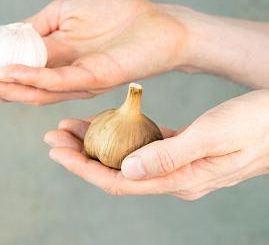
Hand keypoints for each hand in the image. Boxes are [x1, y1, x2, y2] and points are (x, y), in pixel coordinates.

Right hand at [0, 0, 189, 104]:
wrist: (158, 24)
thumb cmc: (115, 16)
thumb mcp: (64, 13)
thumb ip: (34, 28)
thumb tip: (4, 35)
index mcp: (46, 59)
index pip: (4, 66)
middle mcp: (54, 76)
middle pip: (9, 84)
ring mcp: (71, 82)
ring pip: (27, 90)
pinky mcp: (91, 79)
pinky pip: (55, 82)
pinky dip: (29, 78)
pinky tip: (6, 73)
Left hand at [44, 89, 268, 199]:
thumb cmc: (257, 124)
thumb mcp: (214, 136)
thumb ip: (170, 155)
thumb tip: (126, 171)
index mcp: (178, 180)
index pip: (117, 182)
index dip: (81, 168)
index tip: (55, 151)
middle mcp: (175, 178)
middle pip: (115, 171)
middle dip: (80, 154)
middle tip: (53, 134)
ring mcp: (180, 165)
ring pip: (126, 157)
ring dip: (98, 142)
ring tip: (71, 126)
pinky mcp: (185, 150)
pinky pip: (145, 145)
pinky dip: (123, 133)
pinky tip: (110, 120)